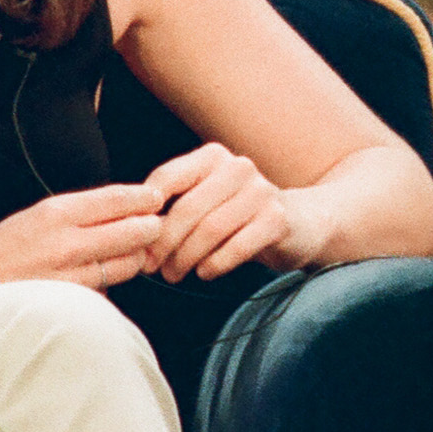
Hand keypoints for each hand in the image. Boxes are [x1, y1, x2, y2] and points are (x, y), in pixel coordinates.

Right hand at [0, 183, 166, 289]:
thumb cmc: (2, 251)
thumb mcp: (36, 217)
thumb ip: (79, 214)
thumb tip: (127, 210)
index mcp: (55, 213)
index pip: (117, 199)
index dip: (144, 199)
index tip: (156, 199)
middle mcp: (65, 243)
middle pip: (133, 233)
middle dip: (149, 229)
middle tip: (154, 227)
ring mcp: (68, 277)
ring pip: (126, 265)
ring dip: (135, 258)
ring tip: (133, 253)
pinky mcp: (69, 304)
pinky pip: (106, 291)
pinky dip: (109, 284)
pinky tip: (101, 279)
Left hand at [144, 144, 295, 282]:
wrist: (300, 222)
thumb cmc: (238, 214)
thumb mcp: (206, 199)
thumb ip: (174, 205)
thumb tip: (131, 230)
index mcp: (213, 157)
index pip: (167, 179)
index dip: (145, 214)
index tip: (137, 241)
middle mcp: (238, 167)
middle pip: (187, 209)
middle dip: (164, 244)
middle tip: (153, 268)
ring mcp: (262, 192)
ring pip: (210, 230)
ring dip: (186, 259)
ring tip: (175, 274)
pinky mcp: (278, 219)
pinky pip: (236, 247)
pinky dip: (214, 264)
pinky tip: (205, 273)